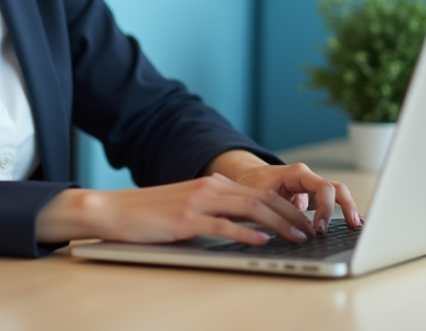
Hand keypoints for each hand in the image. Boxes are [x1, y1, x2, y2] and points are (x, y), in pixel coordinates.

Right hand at [35, 174, 315, 244]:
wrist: (114, 210)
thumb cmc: (150, 214)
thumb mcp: (188, 206)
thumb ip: (214, 211)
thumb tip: (243, 228)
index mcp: (213, 184)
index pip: (260, 194)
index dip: (287, 207)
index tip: (304, 221)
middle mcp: (210, 188)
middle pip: (262, 199)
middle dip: (292, 215)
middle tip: (311, 231)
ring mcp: (199, 202)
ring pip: (250, 210)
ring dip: (278, 224)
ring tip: (297, 236)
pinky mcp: (187, 220)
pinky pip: (224, 225)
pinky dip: (247, 234)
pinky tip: (262, 241)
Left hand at [215, 157, 361, 235]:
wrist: (247, 178)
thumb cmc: (251, 185)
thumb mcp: (259, 198)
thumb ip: (274, 211)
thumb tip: (290, 231)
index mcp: (297, 174)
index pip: (323, 187)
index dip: (326, 208)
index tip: (319, 229)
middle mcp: (308, 179)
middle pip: (337, 189)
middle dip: (346, 207)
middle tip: (350, 226)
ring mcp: (312, 189)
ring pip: (338, 195)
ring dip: (348, 210)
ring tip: (356, 227)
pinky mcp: (312, 200)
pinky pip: (332, 204)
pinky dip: (341, 213)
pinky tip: (350, 225)